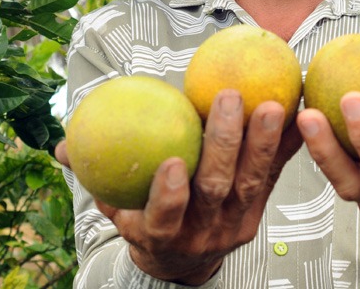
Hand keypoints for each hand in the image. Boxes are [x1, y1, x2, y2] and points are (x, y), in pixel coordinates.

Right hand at [56, 89, 302, 284]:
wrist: (185, 262)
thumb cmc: (145, 217)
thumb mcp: (117, 206)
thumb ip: (94, 174)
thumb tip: (60, 145)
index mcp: (161, 232)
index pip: (164, 218)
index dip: (168, 196)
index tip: (172, 163)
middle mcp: (203, 231)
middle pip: (217, 189)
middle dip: (224, 145)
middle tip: (229, 97)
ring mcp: (236, 223)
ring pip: (254, 182)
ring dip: (263, 141)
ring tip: (273, 103)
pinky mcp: (261, 210)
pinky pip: (276, 175)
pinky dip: (286, 145)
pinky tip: (299, 111)